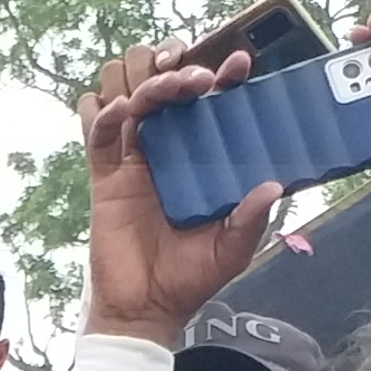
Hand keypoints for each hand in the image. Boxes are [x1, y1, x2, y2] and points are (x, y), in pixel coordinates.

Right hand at [75, 44, 282, 348]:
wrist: (146, 309)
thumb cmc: (190, 278)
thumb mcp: (233, 249)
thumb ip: (251, 218)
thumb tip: (274, 185)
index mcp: (202, 154)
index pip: (208, 96)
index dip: (222, 71)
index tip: (241, 65)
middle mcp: (168, 145)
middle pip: (159, 75)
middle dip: (173, 62)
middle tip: (194, 79)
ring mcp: (133, 156)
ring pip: (125, 89)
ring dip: (142, 78)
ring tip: (164, 90)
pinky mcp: (105, 174)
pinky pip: (97, 129)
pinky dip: (106, 111)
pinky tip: (126, 112)